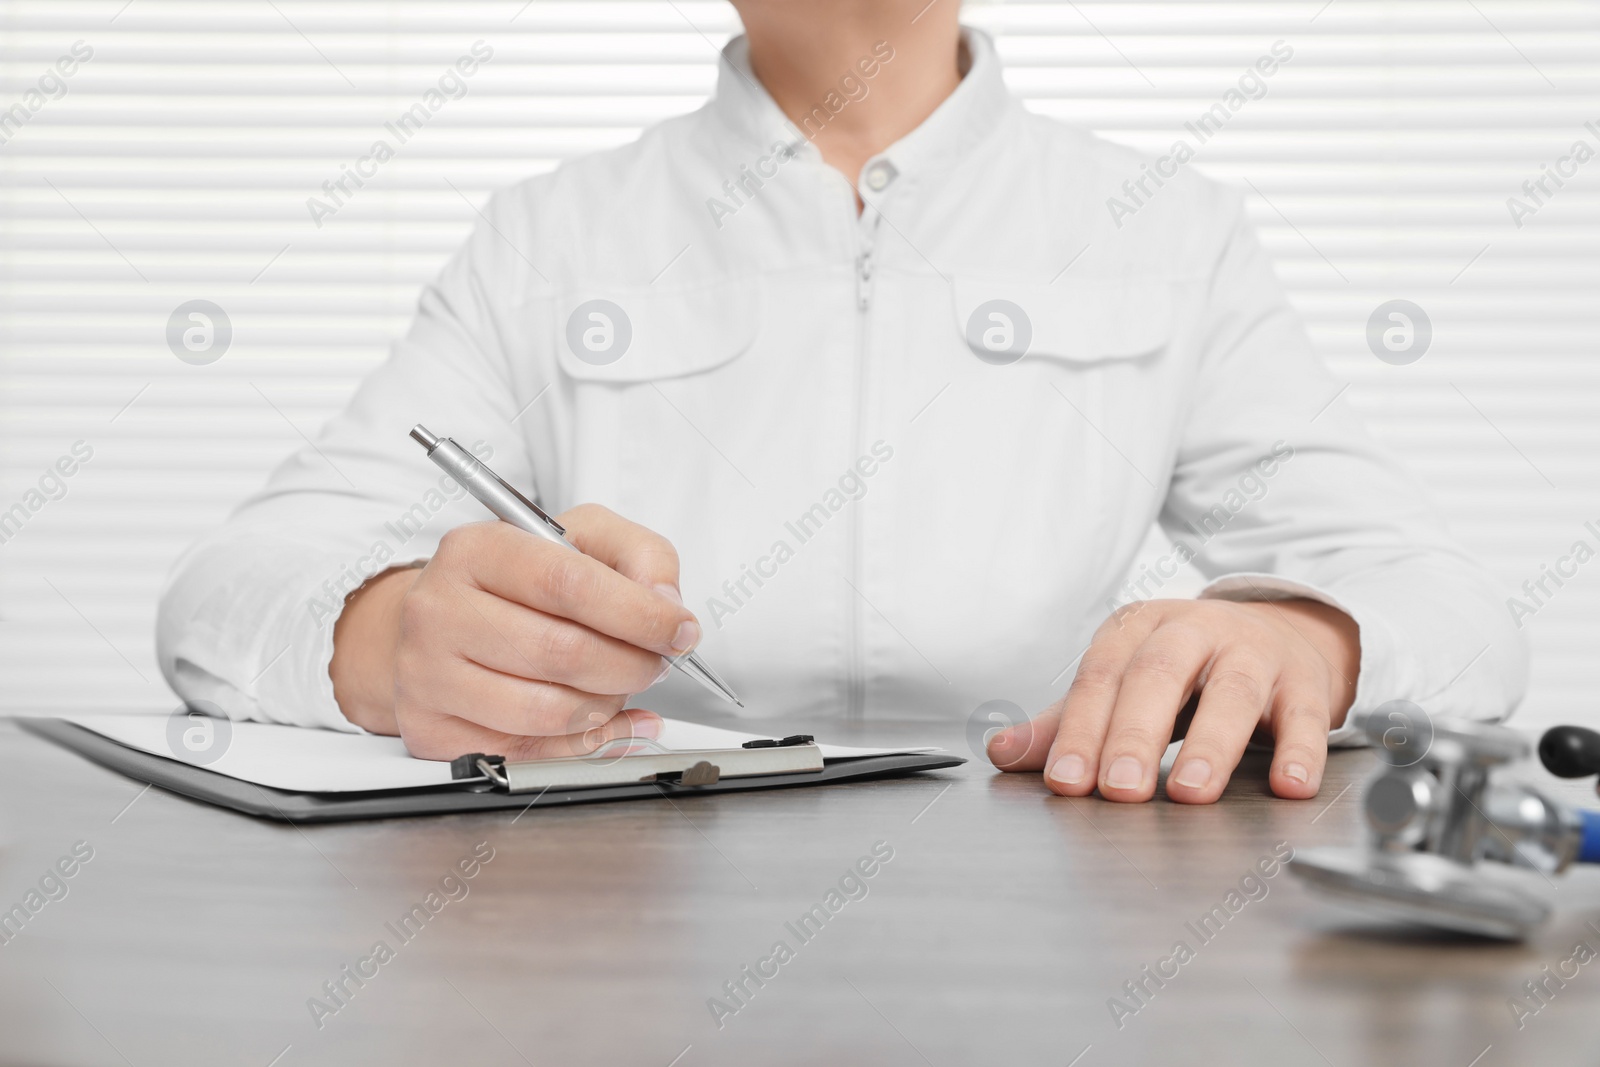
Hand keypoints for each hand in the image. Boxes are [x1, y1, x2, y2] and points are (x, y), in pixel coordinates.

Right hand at [330, 504, 699, 760]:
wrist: (435, 623)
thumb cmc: (512, 581)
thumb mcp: (579, 538)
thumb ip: (638, 555)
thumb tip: (666, 605)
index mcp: (476, 550)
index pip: (567, 583)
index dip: (637, 612)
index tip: (678, 629)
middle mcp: (441, 611)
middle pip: (562, 652)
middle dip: (632, 663)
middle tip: (657, 661)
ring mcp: (429, 675)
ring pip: (548, 711)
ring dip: (609, 704)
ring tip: (623, 683)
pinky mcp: (432, 730)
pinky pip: (528, 753)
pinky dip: (588, 745)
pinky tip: (615, 723)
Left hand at [987, 598, 1358, 802]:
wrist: (1281, 633)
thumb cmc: (1187, 670)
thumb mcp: (1125, 683)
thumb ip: (1068, 722)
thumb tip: (1001, 755)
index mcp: (1138, 628)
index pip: (1101, 676)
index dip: (1080, 729)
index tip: (1066, 781)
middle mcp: (1194, 630)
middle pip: (1159, 676)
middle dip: (1135, 735)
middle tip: (1120, 792)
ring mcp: (1254, 652)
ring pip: (1232, 691)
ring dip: (1211, 745)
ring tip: (1192, 793)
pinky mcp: (1306, 681)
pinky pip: (1307, 715)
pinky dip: (1301, 751)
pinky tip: (1289, 786)